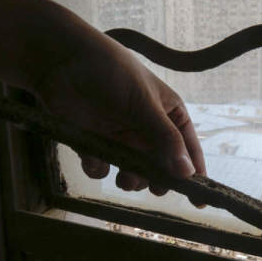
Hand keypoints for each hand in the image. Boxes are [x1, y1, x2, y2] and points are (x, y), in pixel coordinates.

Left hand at [34, 32, 205, 196]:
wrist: (62, 60)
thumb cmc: (111, 71)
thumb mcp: (144, 104)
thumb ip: (165, 139)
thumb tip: (187, 173)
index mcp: (169, 115)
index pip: (188, 150)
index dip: (195, 174)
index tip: (200, 200)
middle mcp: (147, 130)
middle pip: (161, 168)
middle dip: (157, 180)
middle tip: (154, 186)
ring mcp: (121, 138)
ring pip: (133, 174)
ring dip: (130, 180)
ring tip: (125, 178)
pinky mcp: (94, 144)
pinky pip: (102, 169)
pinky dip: (98, 167)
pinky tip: (92, 155)